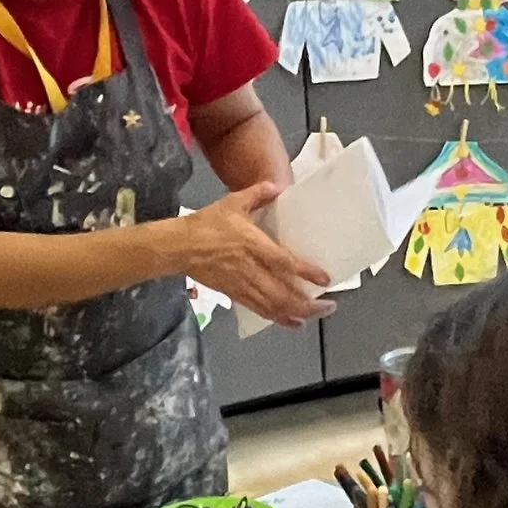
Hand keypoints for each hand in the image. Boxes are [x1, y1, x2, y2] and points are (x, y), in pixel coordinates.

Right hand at [172, 183, 334, 327]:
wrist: (178, 246)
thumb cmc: (206, 224)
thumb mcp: (232, 202)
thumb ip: (257, 193)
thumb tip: (276, 185)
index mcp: (252, 245)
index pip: (284, 262)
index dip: (306, 272)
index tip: (325, 279)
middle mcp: (250, 269)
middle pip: (283, 293)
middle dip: (308, 304)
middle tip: (329, 305)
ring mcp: (242, 285)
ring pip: (274, 306)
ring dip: (298, 314)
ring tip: (317, 314)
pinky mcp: (234, 295)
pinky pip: (260, 310)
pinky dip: (279, 319)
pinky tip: (294, 322)